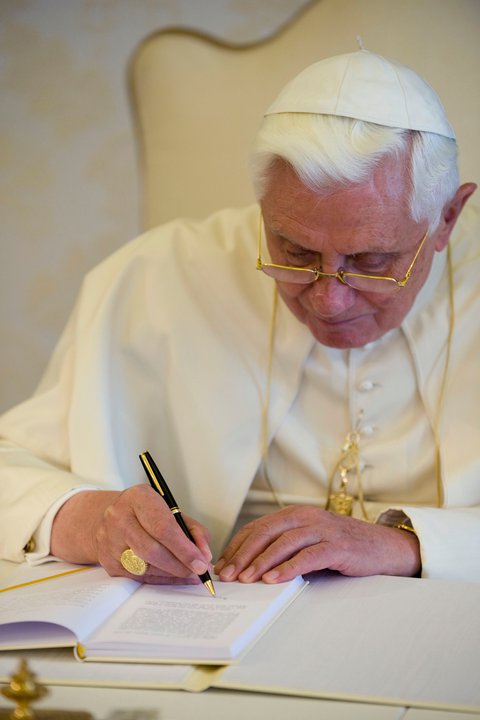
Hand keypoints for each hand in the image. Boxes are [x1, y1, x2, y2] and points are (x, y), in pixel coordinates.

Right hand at [51, 486, 211, 583]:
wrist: (107, 516)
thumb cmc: (147, 512)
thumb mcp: (171, 509)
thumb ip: (192, 529)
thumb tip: (204, 555)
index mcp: (138, 498)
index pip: (163, 527)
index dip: (184, 548)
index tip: (202, 562)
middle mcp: (119, 517)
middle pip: (152, 550)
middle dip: (180, 564)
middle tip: (198, 571)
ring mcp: (109, 541)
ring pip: (146, 567)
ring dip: (172, 573)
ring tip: (188, 571)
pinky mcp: (108, 562)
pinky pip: (139, 577)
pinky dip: (161, 579)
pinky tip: (174, 576)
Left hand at [214, 505, 420, 581]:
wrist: (382, 547)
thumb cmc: (340, 547)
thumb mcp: (308, 541)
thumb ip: (284, 548)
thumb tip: (249, 567)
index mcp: (294, 515)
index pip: (257, 528)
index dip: (237, 546)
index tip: (223, 565)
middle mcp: (305, 517)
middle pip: (266, 533)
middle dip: (243, 555)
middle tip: (228, 575)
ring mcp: (321, 530)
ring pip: (283, 543)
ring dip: (261, 562)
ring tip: (246, 580)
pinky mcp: (336, 546)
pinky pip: (307, 556)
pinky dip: (288, 568)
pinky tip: (274, 580)